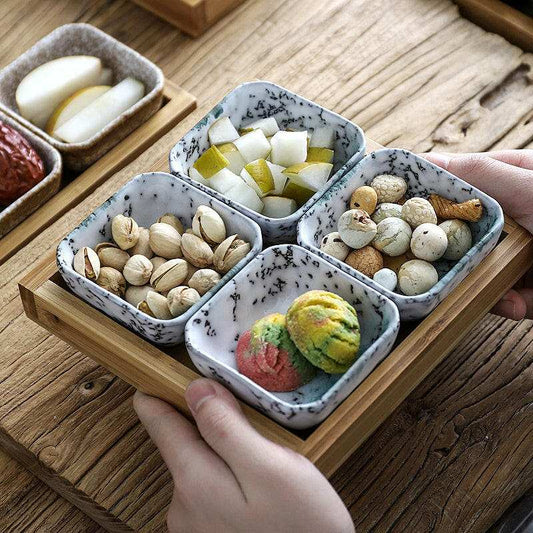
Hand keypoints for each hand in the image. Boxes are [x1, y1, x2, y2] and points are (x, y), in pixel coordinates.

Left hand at [134, 379, 353, 532]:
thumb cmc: (301, 527)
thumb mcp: (271, 467)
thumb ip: (227, 428)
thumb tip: (195, 388)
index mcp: (193, 479)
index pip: (159, 422)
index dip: (158, 392)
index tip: (158, 372)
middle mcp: (183, 504)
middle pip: (181, 443)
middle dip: (202, 421)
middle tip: (237, 406)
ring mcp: (195, 525)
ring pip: (199, 466)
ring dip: (220, 449)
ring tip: (257, 450)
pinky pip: (211, 489)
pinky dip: (227, 474)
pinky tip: (256, 483)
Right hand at [423, 150, 532, 319]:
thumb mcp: (532, 185)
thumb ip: (479, 173)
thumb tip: (424, 160)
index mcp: (509, 181)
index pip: (452, 183)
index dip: (421, 196)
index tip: (389, 212)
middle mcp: (510, 216)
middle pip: (458, 233)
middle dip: (446, 253)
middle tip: (422, 264)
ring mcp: (519, 252)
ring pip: (476, 270)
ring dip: (479, 285)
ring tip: (492, 291)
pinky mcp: (528, 284)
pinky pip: (502, 296)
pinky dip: (506, 303)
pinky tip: (515, 303)